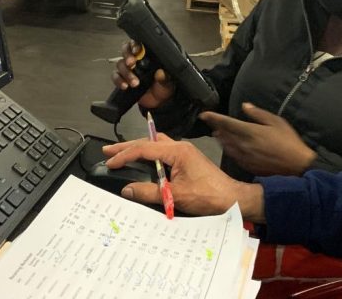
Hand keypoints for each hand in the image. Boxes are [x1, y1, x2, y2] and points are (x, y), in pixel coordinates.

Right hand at [102, 133, 265, 221]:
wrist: (232, 198)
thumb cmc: (209, 195)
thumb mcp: (175, 196)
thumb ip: (149, 192)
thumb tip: (127, 190)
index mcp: (177, 151)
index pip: (144, 148)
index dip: (124, 154)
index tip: (110, 161)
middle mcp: (181, 147)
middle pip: (148, 142)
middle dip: (127, 146)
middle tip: (109, 151)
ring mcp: (185, 153)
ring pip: (156, 145)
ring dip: (139, 148)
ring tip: (122, 153)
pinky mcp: (187, 160)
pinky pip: (164, 152)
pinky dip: (150, 155)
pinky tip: (144, 162)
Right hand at [111, 41, 176, 109]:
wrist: (158, 102)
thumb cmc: (163, 87)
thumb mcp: (169, 82)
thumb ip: (166, 78)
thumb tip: (161, 73)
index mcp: (148, 55)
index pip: (139, 44)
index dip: (135, 45)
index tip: (137, 51)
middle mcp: (137, 60)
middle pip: (126, 50)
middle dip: (127, 55)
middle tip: (131, 63)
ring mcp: (129, 69)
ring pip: (121, 64)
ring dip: (126, 72)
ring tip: (135, 82)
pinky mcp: (123, 79)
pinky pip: (116, 76)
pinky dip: (119, 80)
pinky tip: (125, 85)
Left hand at [200, 103, 316, 176]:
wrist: (296, 166)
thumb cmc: (288, 141)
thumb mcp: (276, 122)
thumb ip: (258, 114)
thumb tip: (244, 106)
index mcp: (249, 131)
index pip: (225, 123)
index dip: (213, 117)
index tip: (203, 114)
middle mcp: (243, 145)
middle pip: (223, 135)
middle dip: (215, 127)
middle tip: (210, 122)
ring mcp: (244, 157)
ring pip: (226, 146)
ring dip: (221, 139)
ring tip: (218, 134)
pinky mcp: (247, 166)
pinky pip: (233, 156)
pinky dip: (228, 149)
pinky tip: (229, 147)